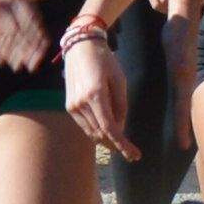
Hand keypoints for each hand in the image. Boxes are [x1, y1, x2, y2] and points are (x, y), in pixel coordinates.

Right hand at [58, 36, 129, 152]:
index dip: (123, 144)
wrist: (81, 48)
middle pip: (100, 134)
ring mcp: (72, 106)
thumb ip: (121, 106)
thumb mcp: (120, 80)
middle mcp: (81, 103)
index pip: (109, 128)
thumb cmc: (105, 61)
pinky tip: (108, 134)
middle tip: (132, 154)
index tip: (134, 155)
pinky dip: (97, 132)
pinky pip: (85, 126)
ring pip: (91, 133)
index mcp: (95, 95)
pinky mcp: (69, 106)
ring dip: (106, 141)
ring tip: (122, 146)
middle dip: (116, 146)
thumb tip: (121, 128)